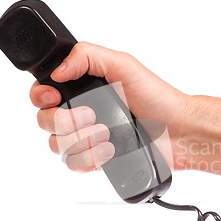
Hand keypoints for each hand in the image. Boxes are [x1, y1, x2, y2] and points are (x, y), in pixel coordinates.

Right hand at [29, 42, 189, 171]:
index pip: (43, 92)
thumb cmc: (157, 98)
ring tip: (105, 134)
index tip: (54, 97)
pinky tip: (109, 150)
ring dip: (80, 141)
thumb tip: (57, 70)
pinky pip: (75, 164)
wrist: (179, 133)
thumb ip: (87, 56)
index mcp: (84, 87)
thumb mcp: (124, 65)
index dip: (41, 96)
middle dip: (64, 120)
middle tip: (90, 115)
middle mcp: (82, 112)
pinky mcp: (97, 159)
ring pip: (57, 146)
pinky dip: (90, 159)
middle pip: (45, 121)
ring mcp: (88, 138)